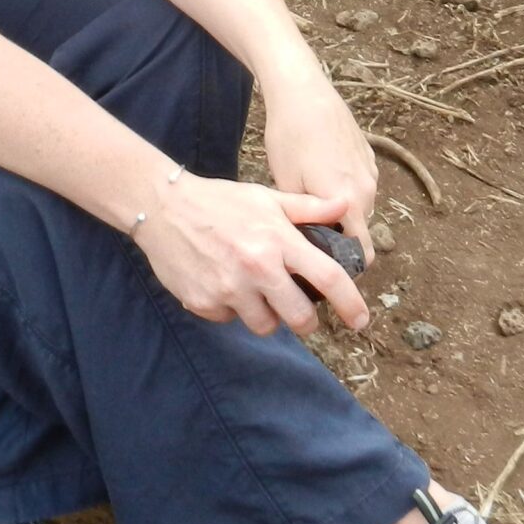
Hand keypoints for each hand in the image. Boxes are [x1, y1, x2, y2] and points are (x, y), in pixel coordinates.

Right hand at [134, 174, 369, 335]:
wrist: (163, 207)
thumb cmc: (220, 201)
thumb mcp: (266, 197)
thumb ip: (308, 208)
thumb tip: (346, 204)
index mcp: (278, 240)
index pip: (327, 277)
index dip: (351, 303)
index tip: (361, 320)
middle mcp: (257, 267)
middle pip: (300, 317)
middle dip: (306, 321)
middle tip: (301, 312)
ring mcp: (229, 289)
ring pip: (265, 325)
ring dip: (266, 315)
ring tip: (254, 291)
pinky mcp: (204, 303)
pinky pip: (229, 319)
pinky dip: (231, 309)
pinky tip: (222, 284)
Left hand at [262, 74, 378, 260]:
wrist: (303, 91)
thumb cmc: (290, 137)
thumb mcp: (287, 185)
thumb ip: (304, 221)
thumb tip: (308, 244)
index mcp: (350, 202)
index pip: (363, 252)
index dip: (346, 266)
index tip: (323, 267)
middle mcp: (368, 190)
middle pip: (360, 230)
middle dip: (339, 238)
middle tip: (306, 234)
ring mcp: (370, 170)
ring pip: (359, 207)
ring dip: (341, 212)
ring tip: (309, 201)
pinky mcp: (367, 154)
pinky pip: (360, 185)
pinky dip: (345, 190)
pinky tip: (318, 175)